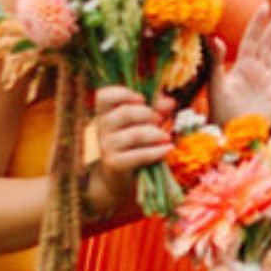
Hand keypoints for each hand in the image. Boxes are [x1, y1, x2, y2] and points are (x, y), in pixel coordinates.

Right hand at [91, 84, 171, 207]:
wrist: (118, 176)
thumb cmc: (132, 142)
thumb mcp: (143, 122)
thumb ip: (156, 108)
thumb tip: (169, 102)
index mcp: (105, 112)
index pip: (104, 96)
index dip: (123, 93)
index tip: (142, 99)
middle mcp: (101, 127)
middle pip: (125, 113)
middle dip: (149, 114)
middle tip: (159, 120)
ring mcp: (106, 146)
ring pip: (135, 134)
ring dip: (156, 133)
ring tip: (166, 137)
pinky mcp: (114, 164)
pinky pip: (139, 155)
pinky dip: (157, 151)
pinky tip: (168, 149)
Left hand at [209, 5, 270, 125]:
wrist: (232, 134)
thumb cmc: (220, 111)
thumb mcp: (216, 84)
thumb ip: (217, 62)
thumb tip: (215, 39)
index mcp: (242, 67)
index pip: (252, 39)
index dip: (258, 23)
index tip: (264, 6)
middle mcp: (256, 72)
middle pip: (268, 45)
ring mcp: (268, 84)